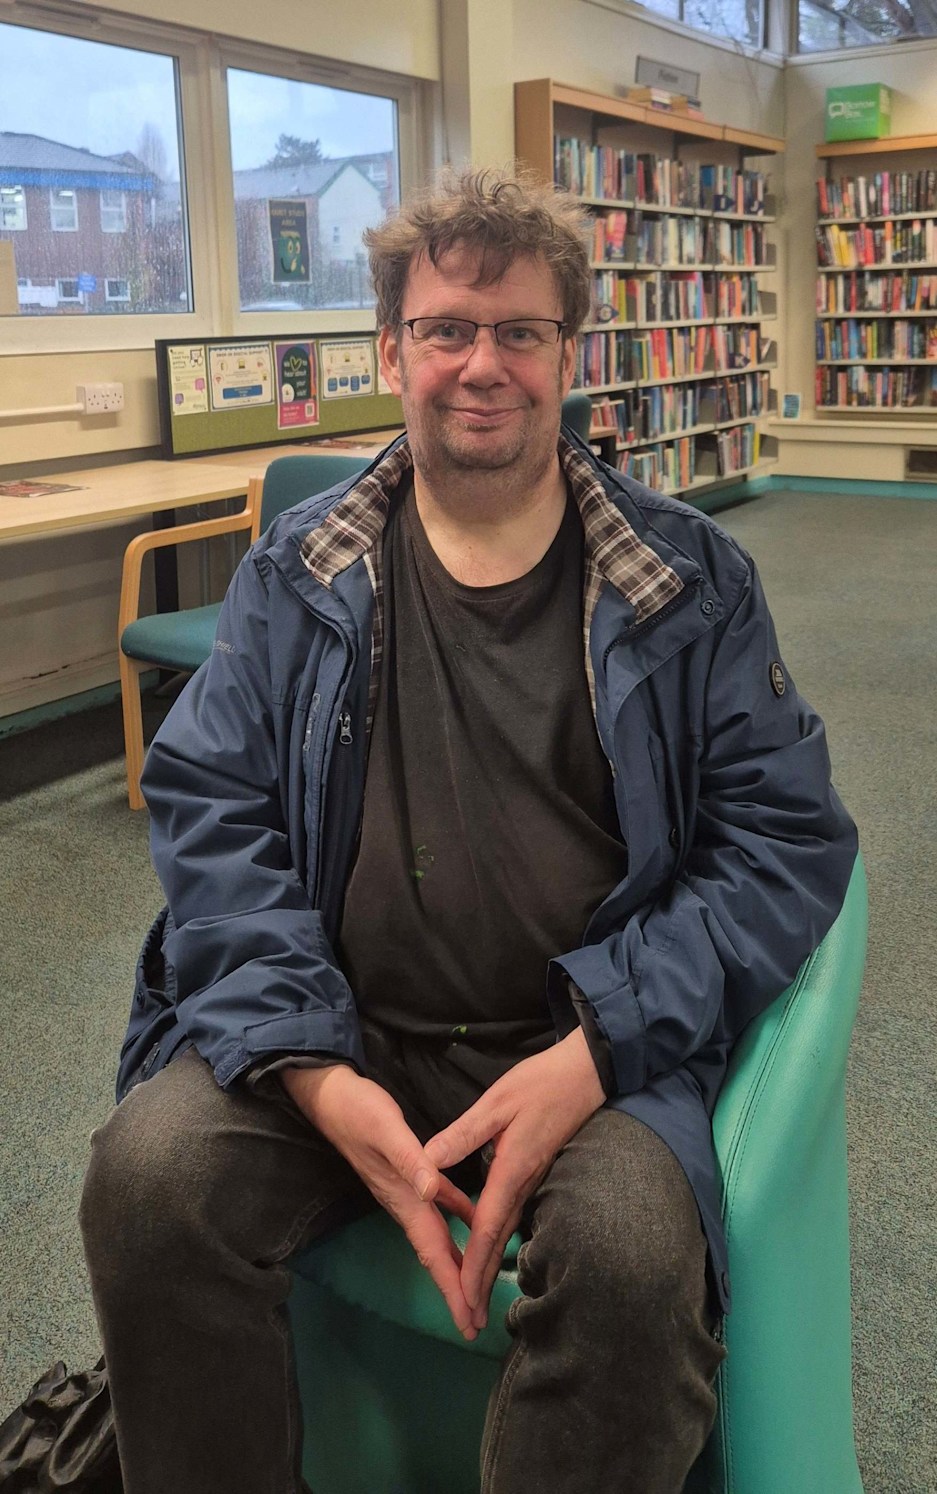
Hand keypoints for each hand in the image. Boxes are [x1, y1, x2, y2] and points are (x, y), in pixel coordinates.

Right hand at [282, 1064, 478, 1338]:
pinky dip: (461, 1218)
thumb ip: (411, 1160)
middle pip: (438, 1255)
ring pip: (440, 1236)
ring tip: (481, 1286)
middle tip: (479, 1324)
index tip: (469, 1320)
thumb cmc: (359, 1112)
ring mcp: (409, 1190)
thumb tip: (433, 1192)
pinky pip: (443, 1205)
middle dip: (457, 1289)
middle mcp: (408, 1202)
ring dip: (459, 1262)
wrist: (333, 1096)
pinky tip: (477, 1219)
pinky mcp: (412, 1173)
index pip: (433, 1253)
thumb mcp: (387, 1130)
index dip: (452, 1287)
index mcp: (405, 1199)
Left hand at [423, 1027, 604, 1330]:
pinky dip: (500, 1240)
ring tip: (478, 1297)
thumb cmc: (540, 1084)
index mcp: (511, 1170)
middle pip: (499, 1240)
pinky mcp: (536, 1171)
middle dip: (482, 1280)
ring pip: (507, 1231)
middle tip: (470, 1319)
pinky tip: (492, 1248)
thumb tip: (428, 1165)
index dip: (474, 1264)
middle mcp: (523, 1183)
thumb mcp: (496, 1102)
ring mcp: (533, 1180)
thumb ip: (462, 1134)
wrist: (586, 1075)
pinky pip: (513, 1215)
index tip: (463, 1296)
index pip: (487, 1227)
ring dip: (492, 1266)